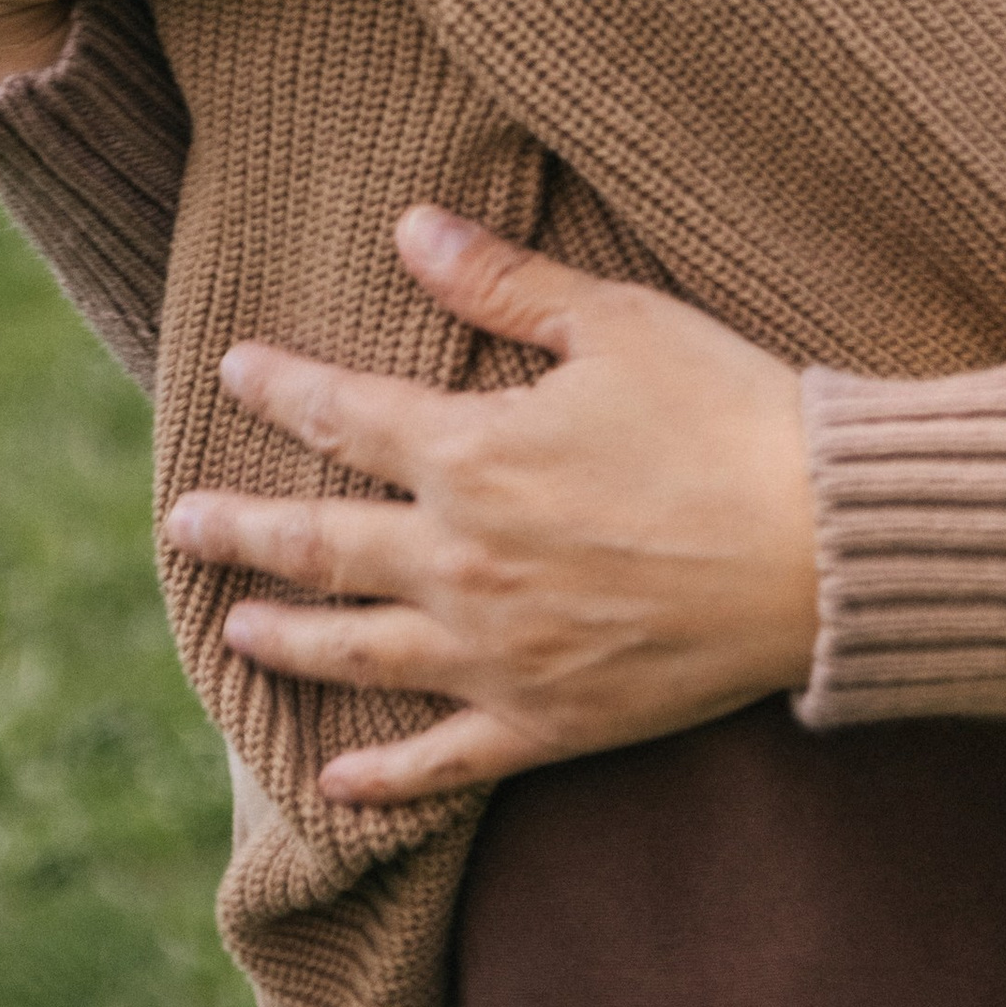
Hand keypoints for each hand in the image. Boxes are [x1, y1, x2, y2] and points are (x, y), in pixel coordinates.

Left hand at [163, 207, 819, 801]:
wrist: (822, 546)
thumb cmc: (729, 413)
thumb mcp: (617, 322)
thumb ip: (502, 281)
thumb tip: (408, 226)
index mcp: (473, 453)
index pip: (345, 414)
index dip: (282, 386)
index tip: (235, 369)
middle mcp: (460, 560)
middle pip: (318, 544)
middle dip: (241, 527)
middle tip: (183, 521)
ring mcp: (495, 653)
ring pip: (355, 654)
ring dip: (284, 638)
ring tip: (235, 628)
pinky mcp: (547, 724)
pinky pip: (438, 763)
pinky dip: (377, 779)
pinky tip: (331, 780)